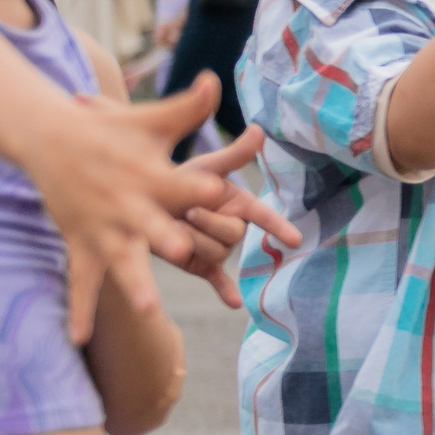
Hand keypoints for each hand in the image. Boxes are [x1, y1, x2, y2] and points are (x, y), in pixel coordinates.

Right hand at [23, 77, 263, 342]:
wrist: (49, 139)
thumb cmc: (113, 132)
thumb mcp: (152, 119)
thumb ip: (188, 106)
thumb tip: (214, 78)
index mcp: (151, 176)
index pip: (181, 184)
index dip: (201, 189)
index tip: (221, 192)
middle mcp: (128, 206)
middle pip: (152, 226)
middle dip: (167, 238)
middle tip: (182, 250)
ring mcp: (102, 229)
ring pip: (120, 262)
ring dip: (133, 283)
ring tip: (148, 308)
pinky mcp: (82, 244)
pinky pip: (82, 283)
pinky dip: (80, 310)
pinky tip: (78, 340)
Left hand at [157, 126, 301, 307]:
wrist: (138, 202)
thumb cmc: (173, 180)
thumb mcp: (203, 167)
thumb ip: (233, 155)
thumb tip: (259, 130)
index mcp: (237, 203)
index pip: (263, 215)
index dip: (278, 227)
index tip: (295, 240)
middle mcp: (232, 226)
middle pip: (232, 234)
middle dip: (208, 223)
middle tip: (185, 212)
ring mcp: (217, 248)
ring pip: (216, 253)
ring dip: (193, 241)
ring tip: (173, 228)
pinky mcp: (201, 266)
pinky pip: (217, 279)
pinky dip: (226, 291)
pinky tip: (234, 303)